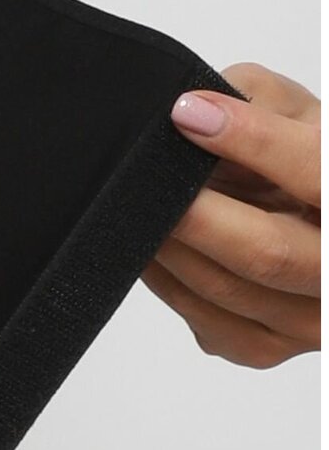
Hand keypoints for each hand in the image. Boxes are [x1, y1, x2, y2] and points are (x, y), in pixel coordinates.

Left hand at [143, 62, 320, 367]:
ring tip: (139, 205)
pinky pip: (205, 319)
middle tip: (142, 177)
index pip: (317, 172)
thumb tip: (197, 110)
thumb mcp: (303, 114)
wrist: (317, 224)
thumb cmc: (309, 164)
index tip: (188, 113)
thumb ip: (261, 101)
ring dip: (171, 245)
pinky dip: (168, 278)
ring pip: (226, 289)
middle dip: (194, 213)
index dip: (254, 141)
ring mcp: (314, 322)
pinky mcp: (269, 348)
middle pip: (266, 252)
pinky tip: (153, 245)